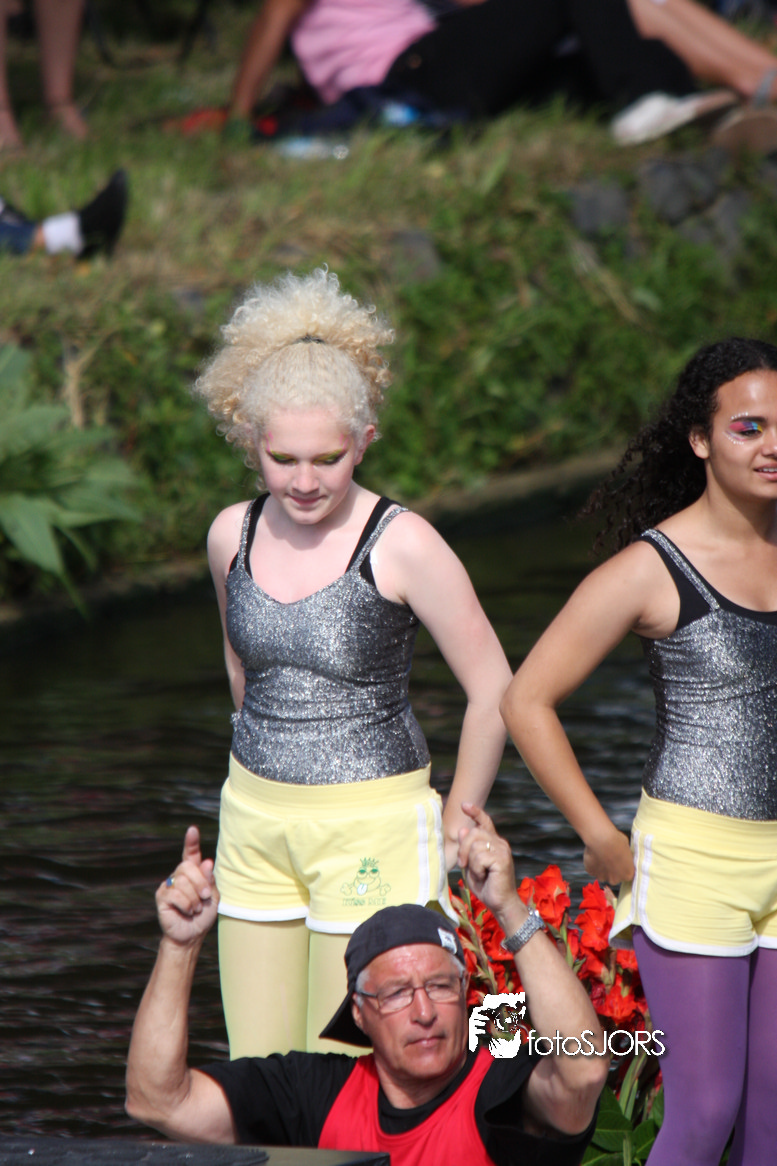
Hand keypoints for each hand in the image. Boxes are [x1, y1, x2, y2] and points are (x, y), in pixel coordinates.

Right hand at [155, 826, 218, 945]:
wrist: (192, 934)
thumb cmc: (203, 915)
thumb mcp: (213, 896)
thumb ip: (209, 880)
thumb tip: (207, 862)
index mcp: (193, 873)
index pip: (190, 854)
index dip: (191, 842)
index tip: (192, 830)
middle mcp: (179, 875)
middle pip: (188, 867)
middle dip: (201, 883)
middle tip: (206, 897)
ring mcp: (168, 885)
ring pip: (183, 881)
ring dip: (195, 898)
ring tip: (195, 908)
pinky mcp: (161, 896)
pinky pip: (176, 894)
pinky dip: (186, 904)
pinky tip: (187, 911)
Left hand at [457, 803, 520, 922]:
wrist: (500, 904)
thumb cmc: (486, 886)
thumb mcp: (471, 865)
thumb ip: (467, 848)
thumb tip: (463, 829)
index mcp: (492, 842)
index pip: (484, 822)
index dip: (475, 812)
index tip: (464, 805)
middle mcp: (499, 842)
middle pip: (473, 832)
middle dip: (463, 849)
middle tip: (464, 865)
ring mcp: (502, 850)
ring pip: (475, 845)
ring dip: (471, 863)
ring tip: (479, 873)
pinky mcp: (502, 859)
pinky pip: (479, 857)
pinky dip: (476, 870)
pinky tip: (484, 877)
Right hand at [583, 827, 633, 885]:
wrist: (601, 839)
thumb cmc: (617, 841)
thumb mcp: (627, 848)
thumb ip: (625, 856)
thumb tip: (622, 855)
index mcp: (627, 874)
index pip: (627, 874)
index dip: (623, 868)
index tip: (620, 861)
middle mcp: (615, 880)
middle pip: (614, 878)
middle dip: (612, 870)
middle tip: (609, 859)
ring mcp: (602, 877)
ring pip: (602, 874)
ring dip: (602, 868)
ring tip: (600, 856)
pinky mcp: (591, 872)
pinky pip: (592, 869)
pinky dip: (592, 864)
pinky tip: (593, 855)